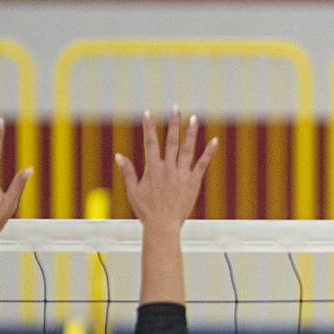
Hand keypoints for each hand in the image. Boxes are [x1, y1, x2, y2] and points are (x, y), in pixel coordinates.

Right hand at [116, 108, 217, 233]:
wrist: (162, 225)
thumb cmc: (146, 211)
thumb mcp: (132, 191)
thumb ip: (127, 171)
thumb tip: (119, 155)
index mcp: (153, 169)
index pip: (150, 143)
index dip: (149, 127)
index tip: (148, 113)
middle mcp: (168, 168)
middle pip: (171, 141)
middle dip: (173, 124)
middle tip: (175, 109)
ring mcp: (182, 174)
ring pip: (187, 149)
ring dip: (190, 133)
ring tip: (193, 118)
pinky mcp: (193, 182)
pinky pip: (202, 164)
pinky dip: (208, 152)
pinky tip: (214, 141)